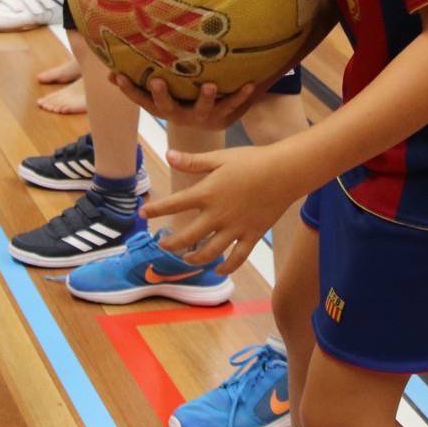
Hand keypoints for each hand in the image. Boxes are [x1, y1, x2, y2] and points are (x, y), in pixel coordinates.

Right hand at [111, 73, 261, 128]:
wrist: (212, 128)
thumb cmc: (180, 102)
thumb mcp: (160, 96)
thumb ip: (137, 85)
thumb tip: (108, 73)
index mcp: (164, 109)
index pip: (141, 101)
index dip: (129, 90)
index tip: (118, 76)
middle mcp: (181, 115)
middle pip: (168, 108)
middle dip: (162, 95)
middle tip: (156, 81)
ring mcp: (202, 117)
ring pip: (203, 109)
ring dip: (207, 98)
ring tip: (210, 86)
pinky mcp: (223, 116)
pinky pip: (234, 106)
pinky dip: (241, 96)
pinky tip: (250, 84)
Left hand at [141, 142, 301, 273]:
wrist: (285, 171)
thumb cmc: (252, 160)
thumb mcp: (220, 157)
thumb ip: (193, 161)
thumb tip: (168, 156)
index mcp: (208, 193)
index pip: (174, 204)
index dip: (155, 210)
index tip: (142, 214)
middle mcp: (218, 215)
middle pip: (187, 236)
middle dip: (171, 244)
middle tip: (163, 245)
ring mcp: (235, 228)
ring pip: (209, 252)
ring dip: (194, 258)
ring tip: (186, 258)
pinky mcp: (252, 235)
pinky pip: (237, 258)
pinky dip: (227, 268)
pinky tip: (219, 270)